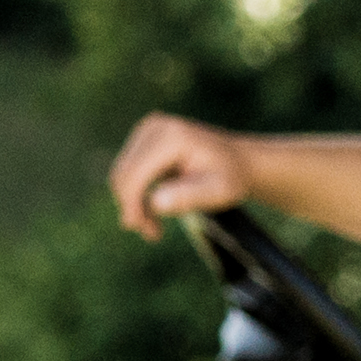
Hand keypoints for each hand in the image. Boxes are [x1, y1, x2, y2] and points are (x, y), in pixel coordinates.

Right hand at [107, 113, 251, 238]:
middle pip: (123, 174)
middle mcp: (155, 127)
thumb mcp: (218, 192)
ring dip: (132, 203)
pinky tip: (152, 211)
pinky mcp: (144, 137)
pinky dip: (135, 194)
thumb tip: (156, 202)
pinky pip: (128, 170)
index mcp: (171, 137)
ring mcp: (148, 129)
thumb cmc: (230, 178)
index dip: (133, 206)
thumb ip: (189, 197)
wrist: (238, 161)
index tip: (149, 233)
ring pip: (122, 174)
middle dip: (132, 207)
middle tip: (153, 233)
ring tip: (154, 226)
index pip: (134, 175)